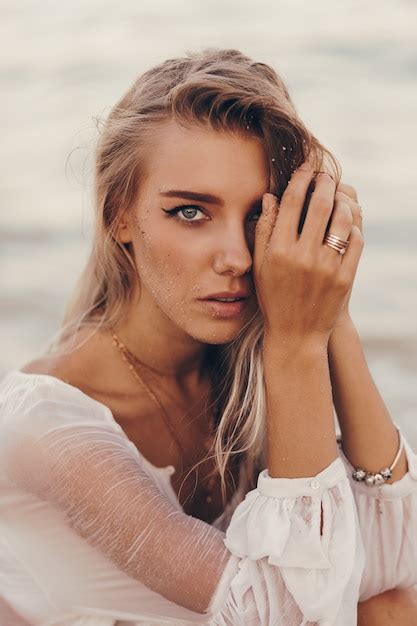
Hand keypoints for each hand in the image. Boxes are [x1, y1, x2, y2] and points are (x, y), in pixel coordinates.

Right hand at [254, 164, 363, 347]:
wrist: (296, 334)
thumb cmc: (273, 297)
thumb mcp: (260, 266)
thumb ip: (263, 230)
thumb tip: (271, 197)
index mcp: (279, 250)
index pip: (291, 202)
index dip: (300, 179)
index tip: (306, 169)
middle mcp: (303, 256)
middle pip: (320, 204)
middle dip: (325, 183)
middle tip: (325, 176)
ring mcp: (327, 267)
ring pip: (342, 219)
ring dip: (342, 200)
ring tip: (338, 195)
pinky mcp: (345, 277)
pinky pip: (355, 241)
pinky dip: (354, 225)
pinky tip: (347, 220)